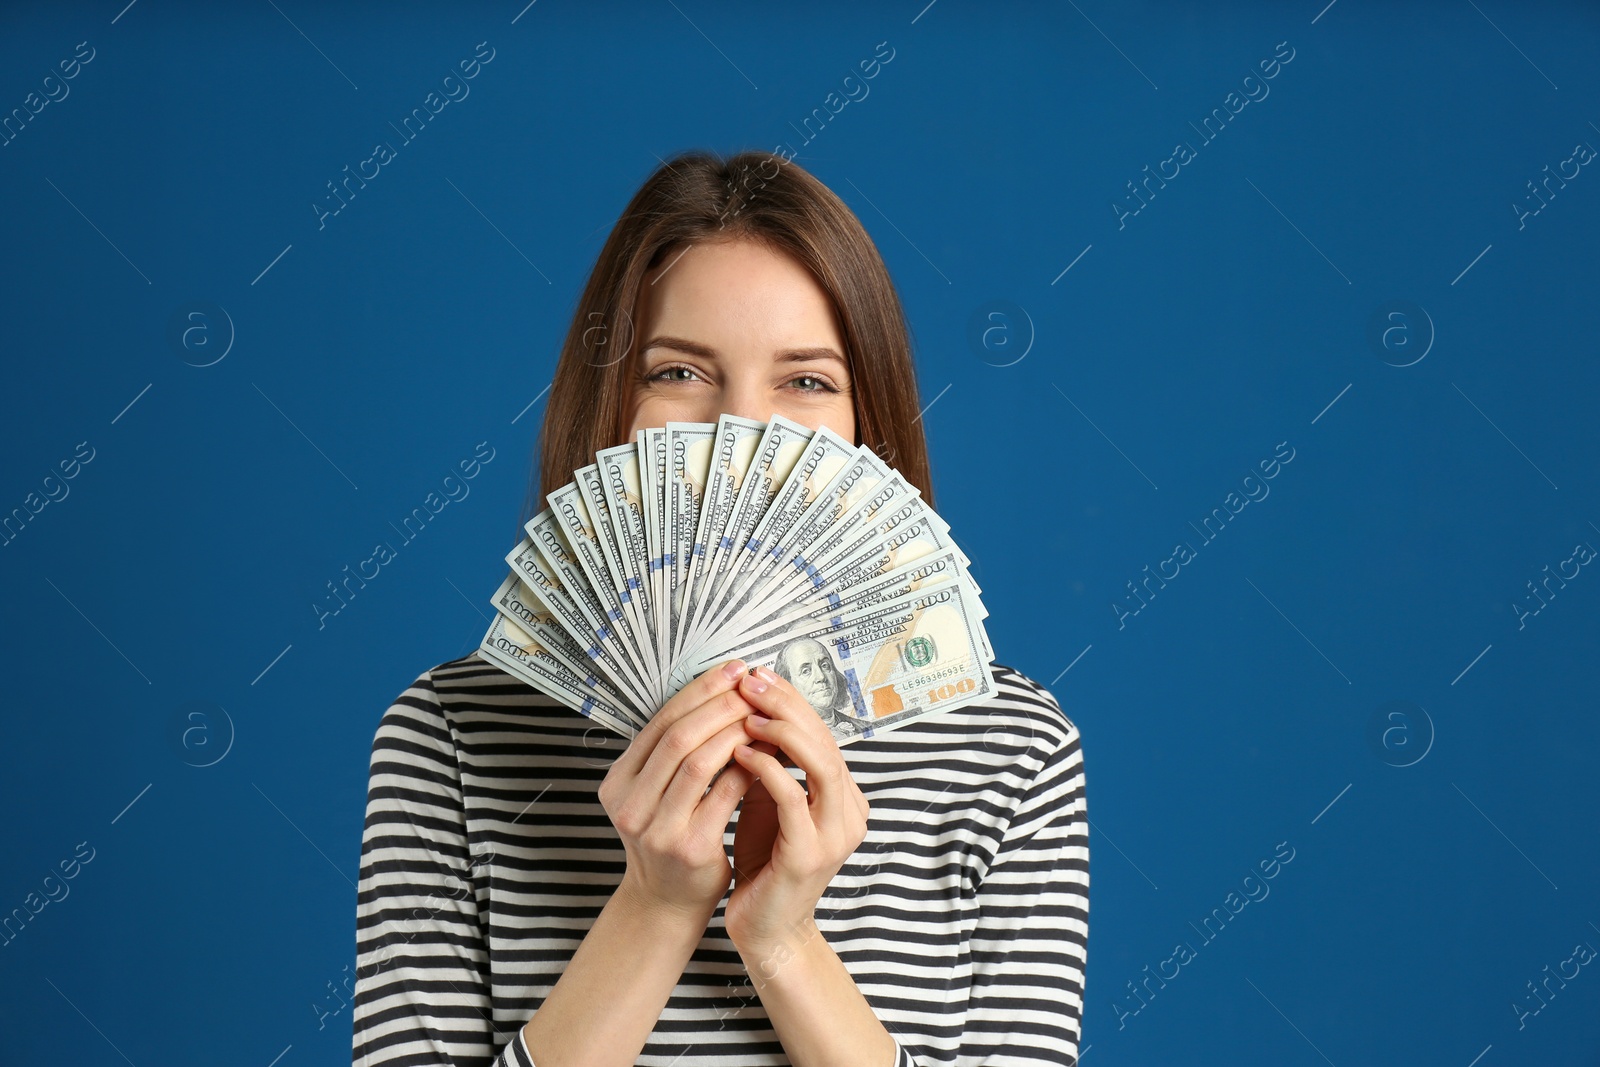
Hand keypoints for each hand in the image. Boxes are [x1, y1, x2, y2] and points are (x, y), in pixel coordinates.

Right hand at [598, 659, 764, 918]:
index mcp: (618, 782)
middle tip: (751, 687)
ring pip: (699, 761)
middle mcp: (629, 804)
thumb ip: (674, 751)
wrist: (668, 900)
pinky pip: (724, 793)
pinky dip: (748, 766)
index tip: (732, 670)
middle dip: (720, 705)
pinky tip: (768, 752)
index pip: (661, 721)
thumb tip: (722, 690)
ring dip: (736, 731)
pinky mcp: (689, 847)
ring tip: (762, 715)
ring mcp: (656, 828)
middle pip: (678, 736)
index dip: (699, 690)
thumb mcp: (655, 792)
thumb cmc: (670, 836)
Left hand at [725, 665, 869, 958]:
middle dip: (786, 704)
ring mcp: (835, 834)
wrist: (765, 927)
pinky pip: (794, 799)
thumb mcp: (769, 801)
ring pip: (822, 764)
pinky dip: (768, 770)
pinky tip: (740, 752)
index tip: (756, 675)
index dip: (791, 699)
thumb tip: (748, 707)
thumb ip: (770, 762)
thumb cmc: (764, 861)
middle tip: (750, 680)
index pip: (823, 732)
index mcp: (844, 795)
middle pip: (827, 740)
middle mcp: (849, 811)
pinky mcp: (811, 854)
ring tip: (746, 711)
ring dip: (783, 731)